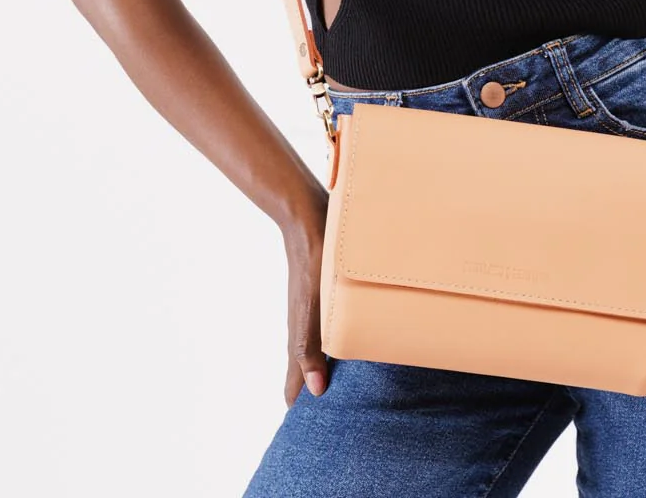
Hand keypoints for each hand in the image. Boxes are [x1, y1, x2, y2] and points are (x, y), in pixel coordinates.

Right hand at [282, 184, 330, 403]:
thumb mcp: (311, 308)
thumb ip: (310, 348)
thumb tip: (316, 391)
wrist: (308, 219)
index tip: (302, 426)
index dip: (298, 402)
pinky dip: (334, 342)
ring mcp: (312, 308)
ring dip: (326, 366)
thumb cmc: (312, 262)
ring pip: (317, 346)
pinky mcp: (322, 293)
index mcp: (301, 334)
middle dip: (314, 389)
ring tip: (342, 384)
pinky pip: (326, 326)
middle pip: (305, 366)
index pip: (296, 379)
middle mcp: (305, 324)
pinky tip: (349, 339)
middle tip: (328, 412)